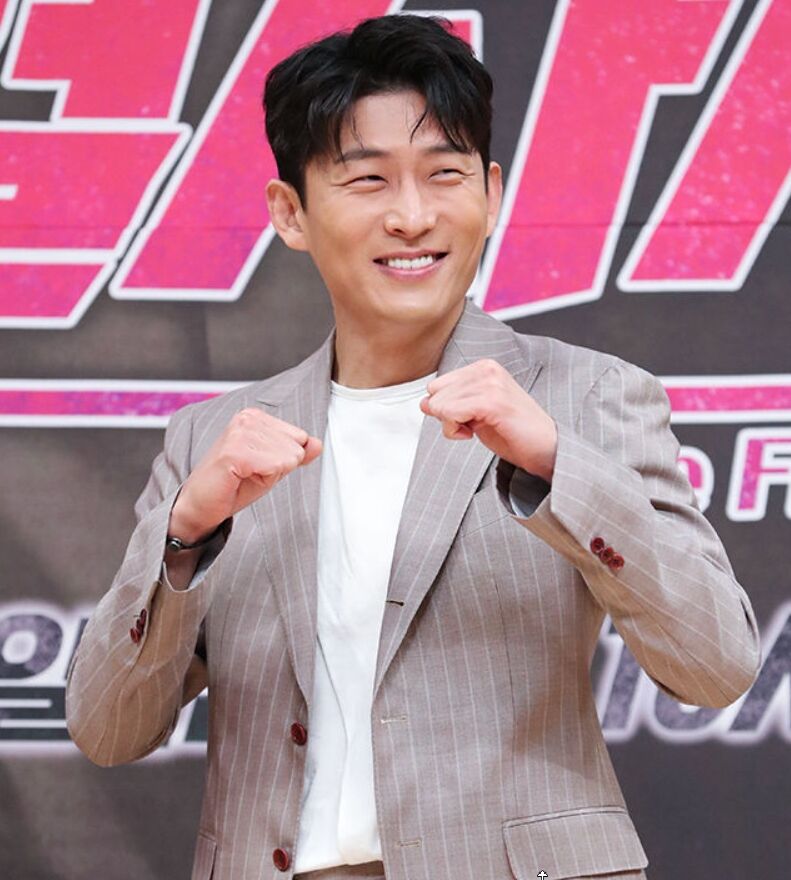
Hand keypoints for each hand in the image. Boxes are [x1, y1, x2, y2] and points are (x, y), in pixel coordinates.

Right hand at [169, 408, 321, 541]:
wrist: (201, 505)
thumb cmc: (233, 485)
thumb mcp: (273, 468)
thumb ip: (296, 454)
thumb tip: (318, 444)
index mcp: (256, 417)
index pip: (300, 437)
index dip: (283, 460)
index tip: (258, 466)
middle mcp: (247, 417)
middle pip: (296, 447)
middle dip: (278, 468)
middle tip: (250, 473)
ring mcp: (240, 431)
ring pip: (288, 457)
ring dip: (269, 474)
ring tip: (244, 475)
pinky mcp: (235, 450)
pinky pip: (274, 466)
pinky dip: (263, 479)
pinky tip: (240, 477)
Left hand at [419, 359, 556, 481]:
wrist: (546, 448)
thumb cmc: (514, 433)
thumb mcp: (475, 413)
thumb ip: (451, 403)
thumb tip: (424, 403)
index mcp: (483, 367)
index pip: (438, 385)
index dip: (446, 408)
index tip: (469, 418)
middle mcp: (486, 369)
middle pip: (435, 393)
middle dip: (446, 415)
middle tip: (471, 425)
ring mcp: (490, 383)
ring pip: (439, 405)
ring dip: (452, 425)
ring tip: (477, 428)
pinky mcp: (492, 401)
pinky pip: (450, 413)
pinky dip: (455, 430)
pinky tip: (474, 433)